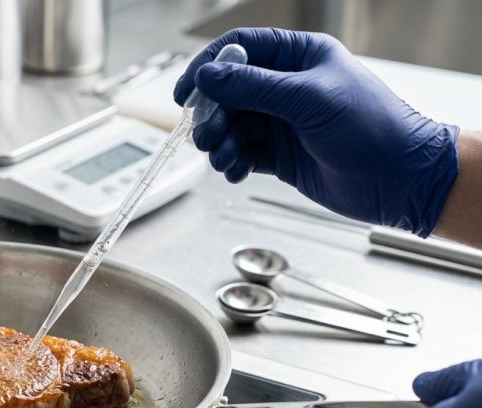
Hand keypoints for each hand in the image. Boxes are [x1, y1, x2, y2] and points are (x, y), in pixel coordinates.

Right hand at [173, 27, 459, 236]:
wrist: (401, 179)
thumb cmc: (372, 128)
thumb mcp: (308, 99)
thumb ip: (253, 87)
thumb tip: (208, 76)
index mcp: (299, 57)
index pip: (241, 49)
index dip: (208, 67)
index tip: (186, 91)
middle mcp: (287, 87)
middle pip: (229, 92)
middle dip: (212, 114)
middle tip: (204, 135)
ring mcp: (283, 122)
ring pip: (231, 126)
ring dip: (219, 143)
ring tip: (221, 158)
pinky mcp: (281, 156)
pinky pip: (242, 154)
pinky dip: (232, 163)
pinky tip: (235, 172)